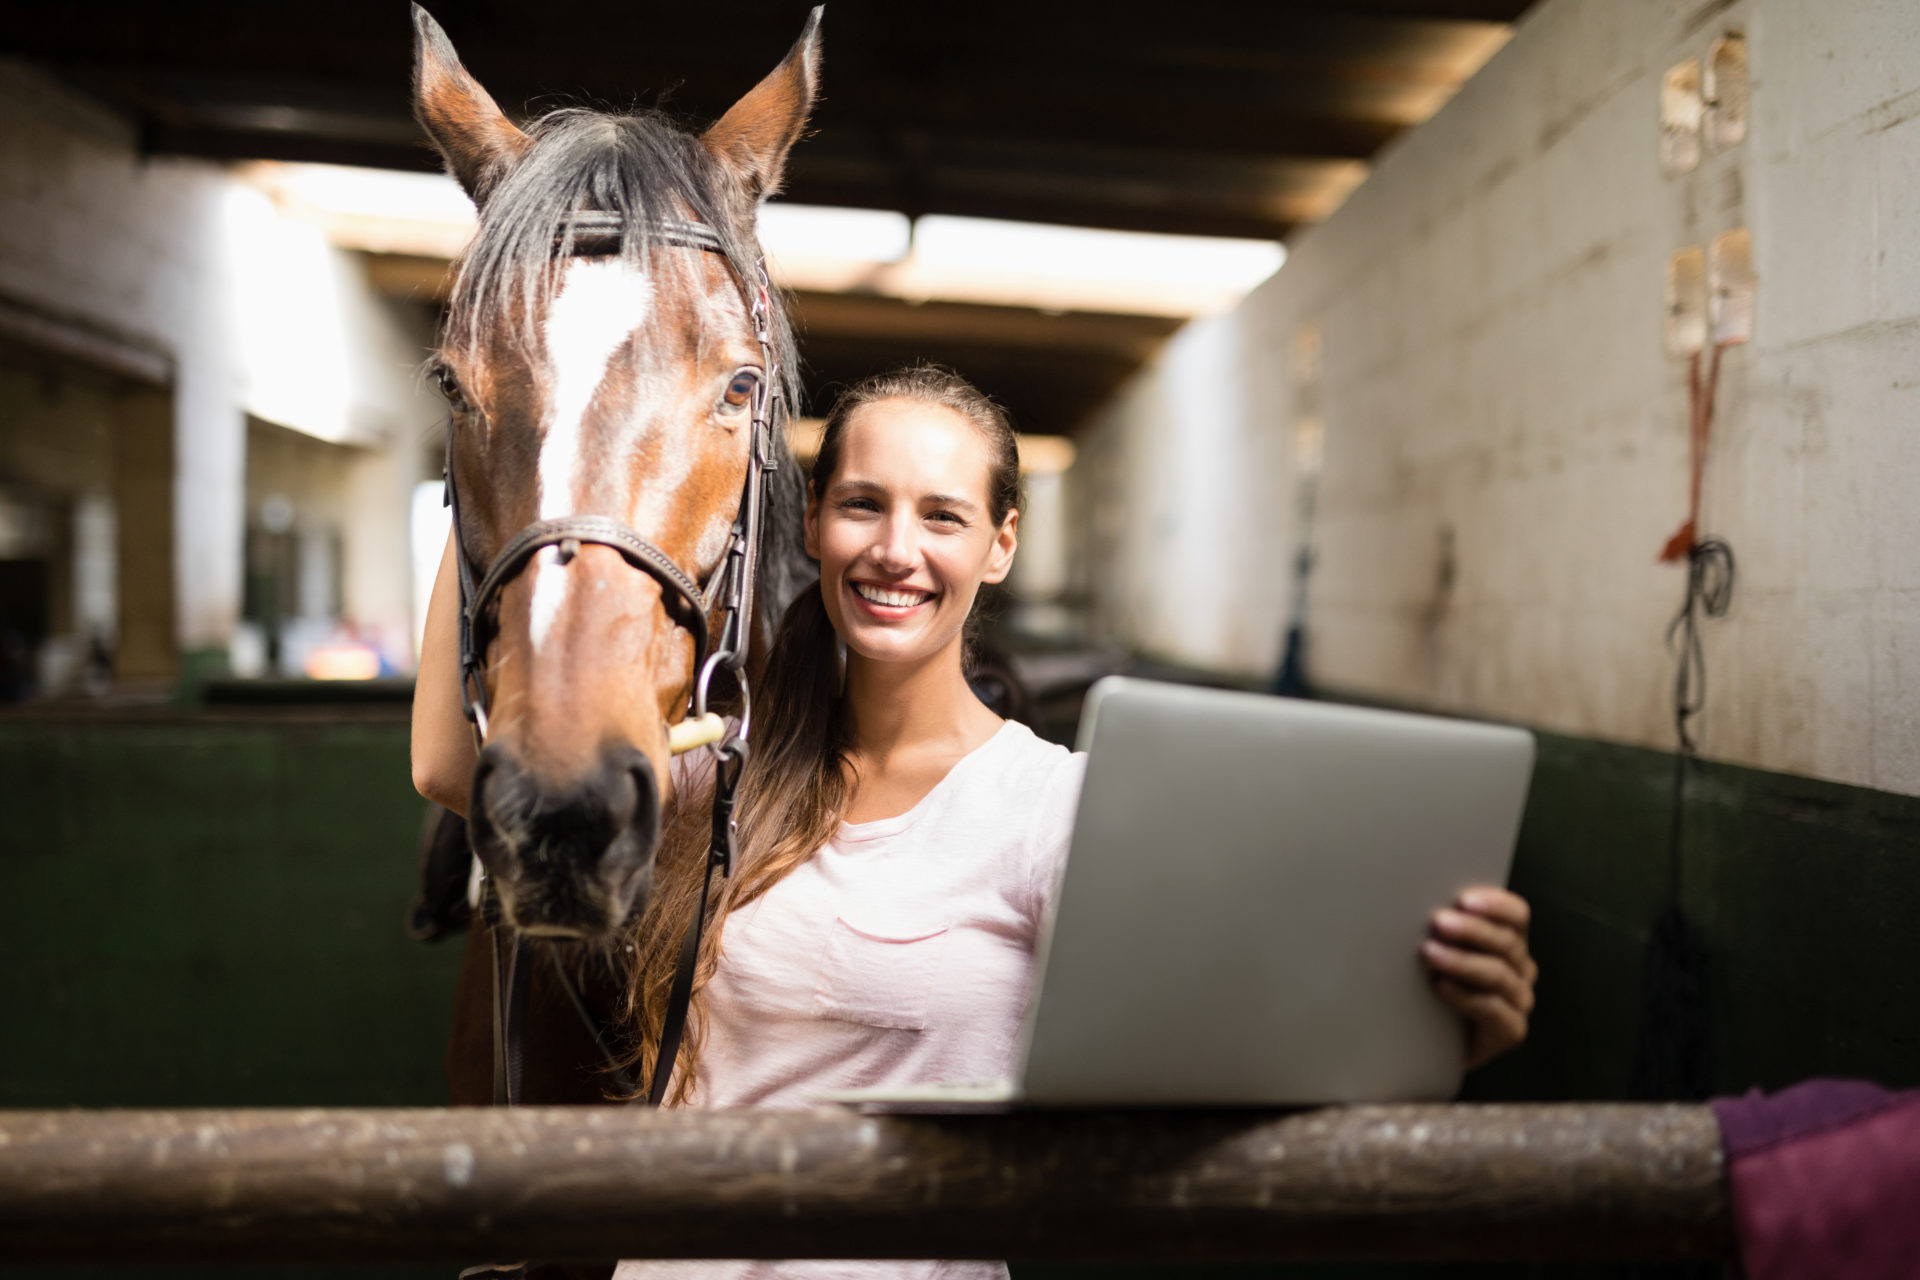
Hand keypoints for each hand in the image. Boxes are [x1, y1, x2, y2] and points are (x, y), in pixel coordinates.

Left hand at [1421, 887, 1536, 1069]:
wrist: (1430, 1041)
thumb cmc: (1433, 989)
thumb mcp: (1440, 949)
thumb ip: (1443, 929)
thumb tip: (1417, 901)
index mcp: (1510, 942)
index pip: (1517, 915)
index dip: (1496, 905)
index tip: (1464, 900)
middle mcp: (1520, 969)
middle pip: (1507, 943)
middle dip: (1472, 930)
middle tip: (1439, 922)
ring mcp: (1519, 1001)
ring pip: (1499, 974)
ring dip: (1462, 961)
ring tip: (1430, 953)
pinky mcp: (1511, 1030)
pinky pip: (1493, 1010)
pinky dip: (1465, 996)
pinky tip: (1441, 986)